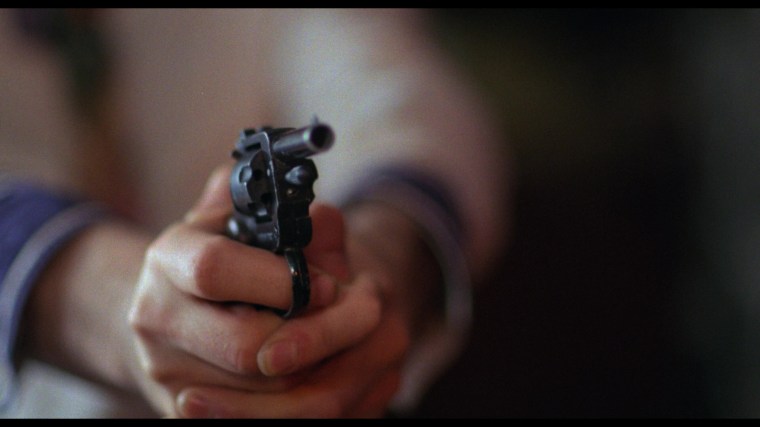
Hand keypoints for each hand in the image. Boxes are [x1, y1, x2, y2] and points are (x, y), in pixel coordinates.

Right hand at [126, 165, 383, 416]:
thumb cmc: (228, 260)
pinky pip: (255, 416)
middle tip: (345, 322)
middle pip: (243, 345)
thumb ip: (292, 221)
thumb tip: (326, 219)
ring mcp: (164, 370)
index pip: (215, 269)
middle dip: (310, 336)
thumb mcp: (253, 229)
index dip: (280, 280)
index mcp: (169, 257)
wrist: (173, 312)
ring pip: (260, 389)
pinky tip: (315, 370)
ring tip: (336, 344)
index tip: (327, 286)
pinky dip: (296, 398)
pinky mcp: (181, 409)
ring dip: (313, 369)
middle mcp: (155, 315)